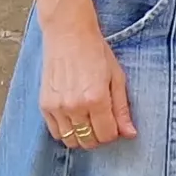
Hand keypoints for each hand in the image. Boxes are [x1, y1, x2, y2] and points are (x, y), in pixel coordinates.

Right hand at [39, 26, 137, 148]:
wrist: (68, 34)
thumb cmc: (95, 52)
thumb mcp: (117, 77)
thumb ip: (122, 108)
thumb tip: (130, 134)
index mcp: (96, 99)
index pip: (107, 135)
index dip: (114, 133)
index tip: (114, 123)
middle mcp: (75, 106)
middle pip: (89, 141)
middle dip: (99, 136)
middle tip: (102, 122)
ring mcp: (57, 107)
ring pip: (71, 140)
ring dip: (82, 136)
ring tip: (87, 121)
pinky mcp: (44, 105)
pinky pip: (55, 132)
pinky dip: (66, 130)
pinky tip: (73, 118)